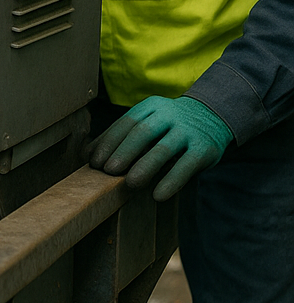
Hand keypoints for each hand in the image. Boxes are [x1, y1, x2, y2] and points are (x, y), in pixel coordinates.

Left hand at [88, 96, 232, 200]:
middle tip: (107, 171)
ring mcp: (188, 131)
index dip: (108, 142)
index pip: (126, 123)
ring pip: (163, 148)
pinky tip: (158, 195)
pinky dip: (171, 181)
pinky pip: (186, 166)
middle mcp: (169, 115)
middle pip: (142, 132)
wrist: (214, 115)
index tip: (94, 161)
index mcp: (150, 106)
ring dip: (145, 167)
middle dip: (122, 152)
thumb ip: (122, 136)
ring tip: (130, 184)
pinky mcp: (205, 148)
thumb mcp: (148, 121)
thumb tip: (87, 154)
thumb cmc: (169, 125)